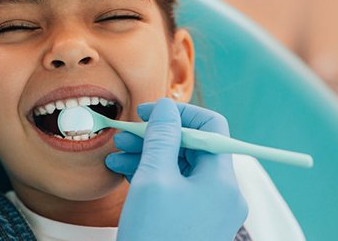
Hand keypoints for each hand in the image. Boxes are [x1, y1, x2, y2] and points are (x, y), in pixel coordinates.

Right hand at [106, 98, 247, 240]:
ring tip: (116, 153)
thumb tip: (167, 108)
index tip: (149, 113)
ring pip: (179, 167)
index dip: (180, 113)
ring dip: (148, 155)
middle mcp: (220, 193)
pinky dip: (151, 176)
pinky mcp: (191, 221)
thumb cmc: (156, 238)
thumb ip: (162, 138)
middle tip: (125, 133)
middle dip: (157, 136)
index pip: (211, 127)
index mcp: (221, 180)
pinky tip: (123, 171)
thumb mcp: (154, 181)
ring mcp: (207, 209)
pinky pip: (174, 188)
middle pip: (192, 147)